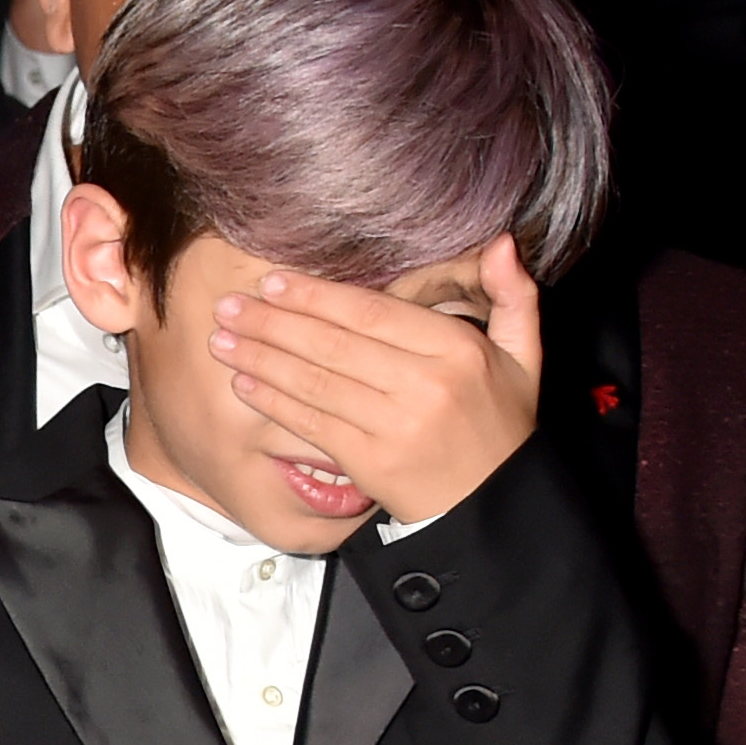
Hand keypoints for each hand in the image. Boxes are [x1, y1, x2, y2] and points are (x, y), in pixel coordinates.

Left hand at [206, 238, 541, 525]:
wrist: (491, 502)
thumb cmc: (498, 422)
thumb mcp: (524, 356)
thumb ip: (514, 296)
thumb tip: (499, 243)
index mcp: (457, 350)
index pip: (372, 313)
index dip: (316, 296)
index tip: (272, 281)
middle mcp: (423, 385)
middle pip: (333, 344)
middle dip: (273, 322)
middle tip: (229, 305)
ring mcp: (392, 425)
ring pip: (314, 382)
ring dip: (261, 358)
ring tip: (222, 338)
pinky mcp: (367, 460)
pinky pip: (310, 423)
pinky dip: (273, 402)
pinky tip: (243, 383)